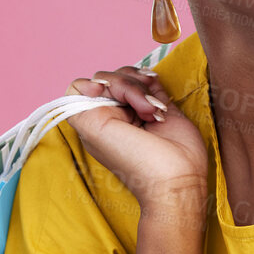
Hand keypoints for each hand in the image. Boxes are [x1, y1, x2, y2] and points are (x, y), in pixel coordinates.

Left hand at [65, 66, 208, 216]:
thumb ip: (77, 104)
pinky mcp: (159, 106)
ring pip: (130, 76)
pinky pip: (151, 80)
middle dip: (125, 86)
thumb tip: (93, 82)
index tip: (105, 92)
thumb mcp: (93, 133)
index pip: (85, 86)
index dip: (95, 84)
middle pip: (109, 78)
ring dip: (141, 88)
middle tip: (141, 110)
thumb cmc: (135, 161)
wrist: (175, 177)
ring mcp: (136, 109)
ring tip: (153, 112)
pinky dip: (153, 83)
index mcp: (94, 121)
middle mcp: (113, 114)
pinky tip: (158, 102)